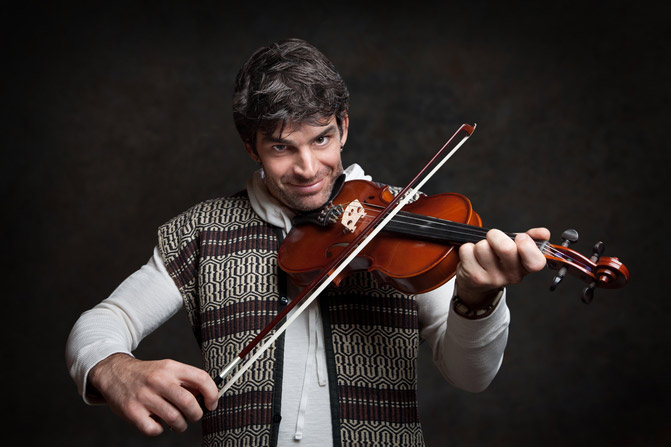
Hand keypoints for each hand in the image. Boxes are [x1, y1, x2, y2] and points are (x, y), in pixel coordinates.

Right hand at [88, 353, 218, 435]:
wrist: (115, 373)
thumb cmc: (148, 375)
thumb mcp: (168, 368)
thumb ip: (186, 380)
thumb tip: (207, 397)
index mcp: (171, 367)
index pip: (201, 378)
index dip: (212, 394)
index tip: (212, 404)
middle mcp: (159, 380)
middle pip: (189, 403)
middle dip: (197, 414)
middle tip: (194, 416)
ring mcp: (145, 396)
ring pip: (175, 419)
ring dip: (180, 426)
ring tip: (177, 423)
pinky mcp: (132, 411)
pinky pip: (155, 429)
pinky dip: (160, 430)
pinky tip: (157, 422)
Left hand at [455, 227, 549, 307]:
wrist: (476, 284)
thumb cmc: (498, 261)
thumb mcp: (517, 250)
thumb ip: (531, 239)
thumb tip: (543, 233)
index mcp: (526, 268)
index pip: (536, 262)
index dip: (528, 246)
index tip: (520, 237)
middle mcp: (512, 276)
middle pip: (506, 248)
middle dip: (496, 235)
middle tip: (493, 238)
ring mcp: (493, 279)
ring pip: (483, 247)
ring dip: (480, 243)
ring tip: (482, 251)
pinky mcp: (474, 277)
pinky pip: (467, 250)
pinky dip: (467, 249)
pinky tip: (472, 257)